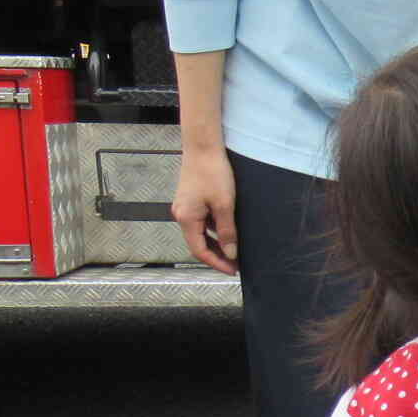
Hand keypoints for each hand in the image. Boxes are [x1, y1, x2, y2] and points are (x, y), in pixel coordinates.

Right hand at [171, 135, 238, 274]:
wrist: (203, 146)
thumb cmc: (212, 172)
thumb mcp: (225, 205)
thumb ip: (227, 232)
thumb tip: (231, 253)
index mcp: (186, 218)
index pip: (200, 251)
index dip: (216, 263)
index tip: (233, 270)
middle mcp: (181, 214)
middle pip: (198, 243)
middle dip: (217, 255)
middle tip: (235, 264)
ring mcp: (185, 206)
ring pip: (201, 232)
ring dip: (216, 243)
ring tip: (235, 250)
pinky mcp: (191, 199)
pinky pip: (202, 221)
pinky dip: (214, 229)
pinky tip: (228, 231)